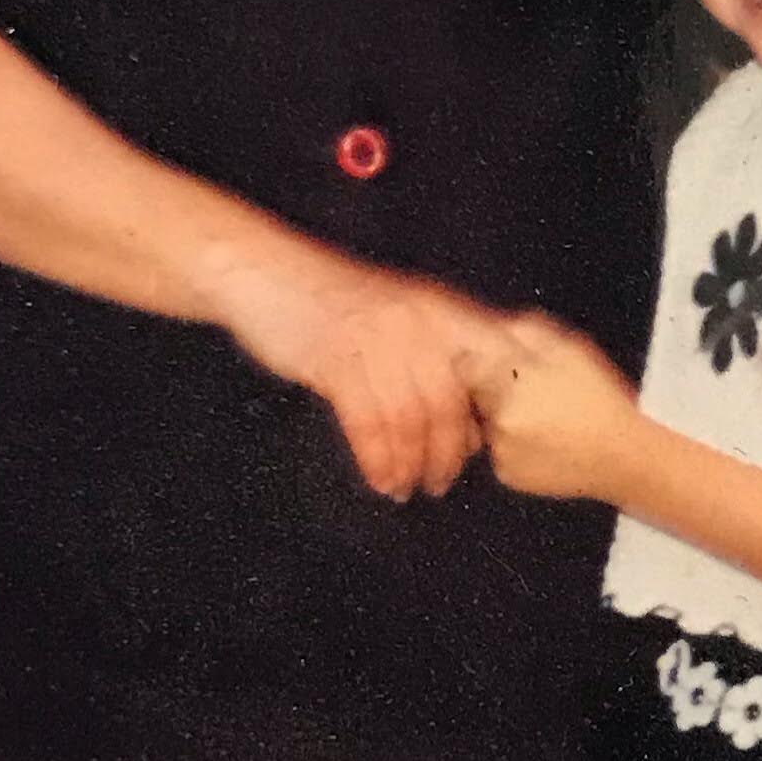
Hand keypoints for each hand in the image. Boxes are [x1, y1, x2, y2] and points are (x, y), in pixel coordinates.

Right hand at [221, 247, 511, 500]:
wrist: (261, 272)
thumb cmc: (331, 303)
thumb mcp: (397, 315)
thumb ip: (436, 358)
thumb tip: (472, 427)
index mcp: (439, 309)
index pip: (492, 361)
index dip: (500, 409)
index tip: (492, 448)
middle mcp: (416, 320)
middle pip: (449, 403)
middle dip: (448, 454)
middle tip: (441, 482)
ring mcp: (375, 337)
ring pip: (409, 419)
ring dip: (410, 464)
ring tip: (406, 488)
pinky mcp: (336, 357)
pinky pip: (368, 423)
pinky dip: (378, 460)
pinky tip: (380, 478)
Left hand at [460, 312, 640, 503]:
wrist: (624, 457)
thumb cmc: (602, 403)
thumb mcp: (572, 351)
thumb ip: (528, 333)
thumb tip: (499, 328)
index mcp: (514, 380)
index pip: (467, 365)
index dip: (481, 364)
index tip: (495, 366)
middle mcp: (500, 416)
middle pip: (475, 395)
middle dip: (495, 391)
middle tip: (534, 396)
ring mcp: (501, 448)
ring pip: (487, 424)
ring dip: (505, 419)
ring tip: (546, 422)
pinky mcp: (506, 473)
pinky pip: (499, 452)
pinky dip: (515, 447)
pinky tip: (546, 443)